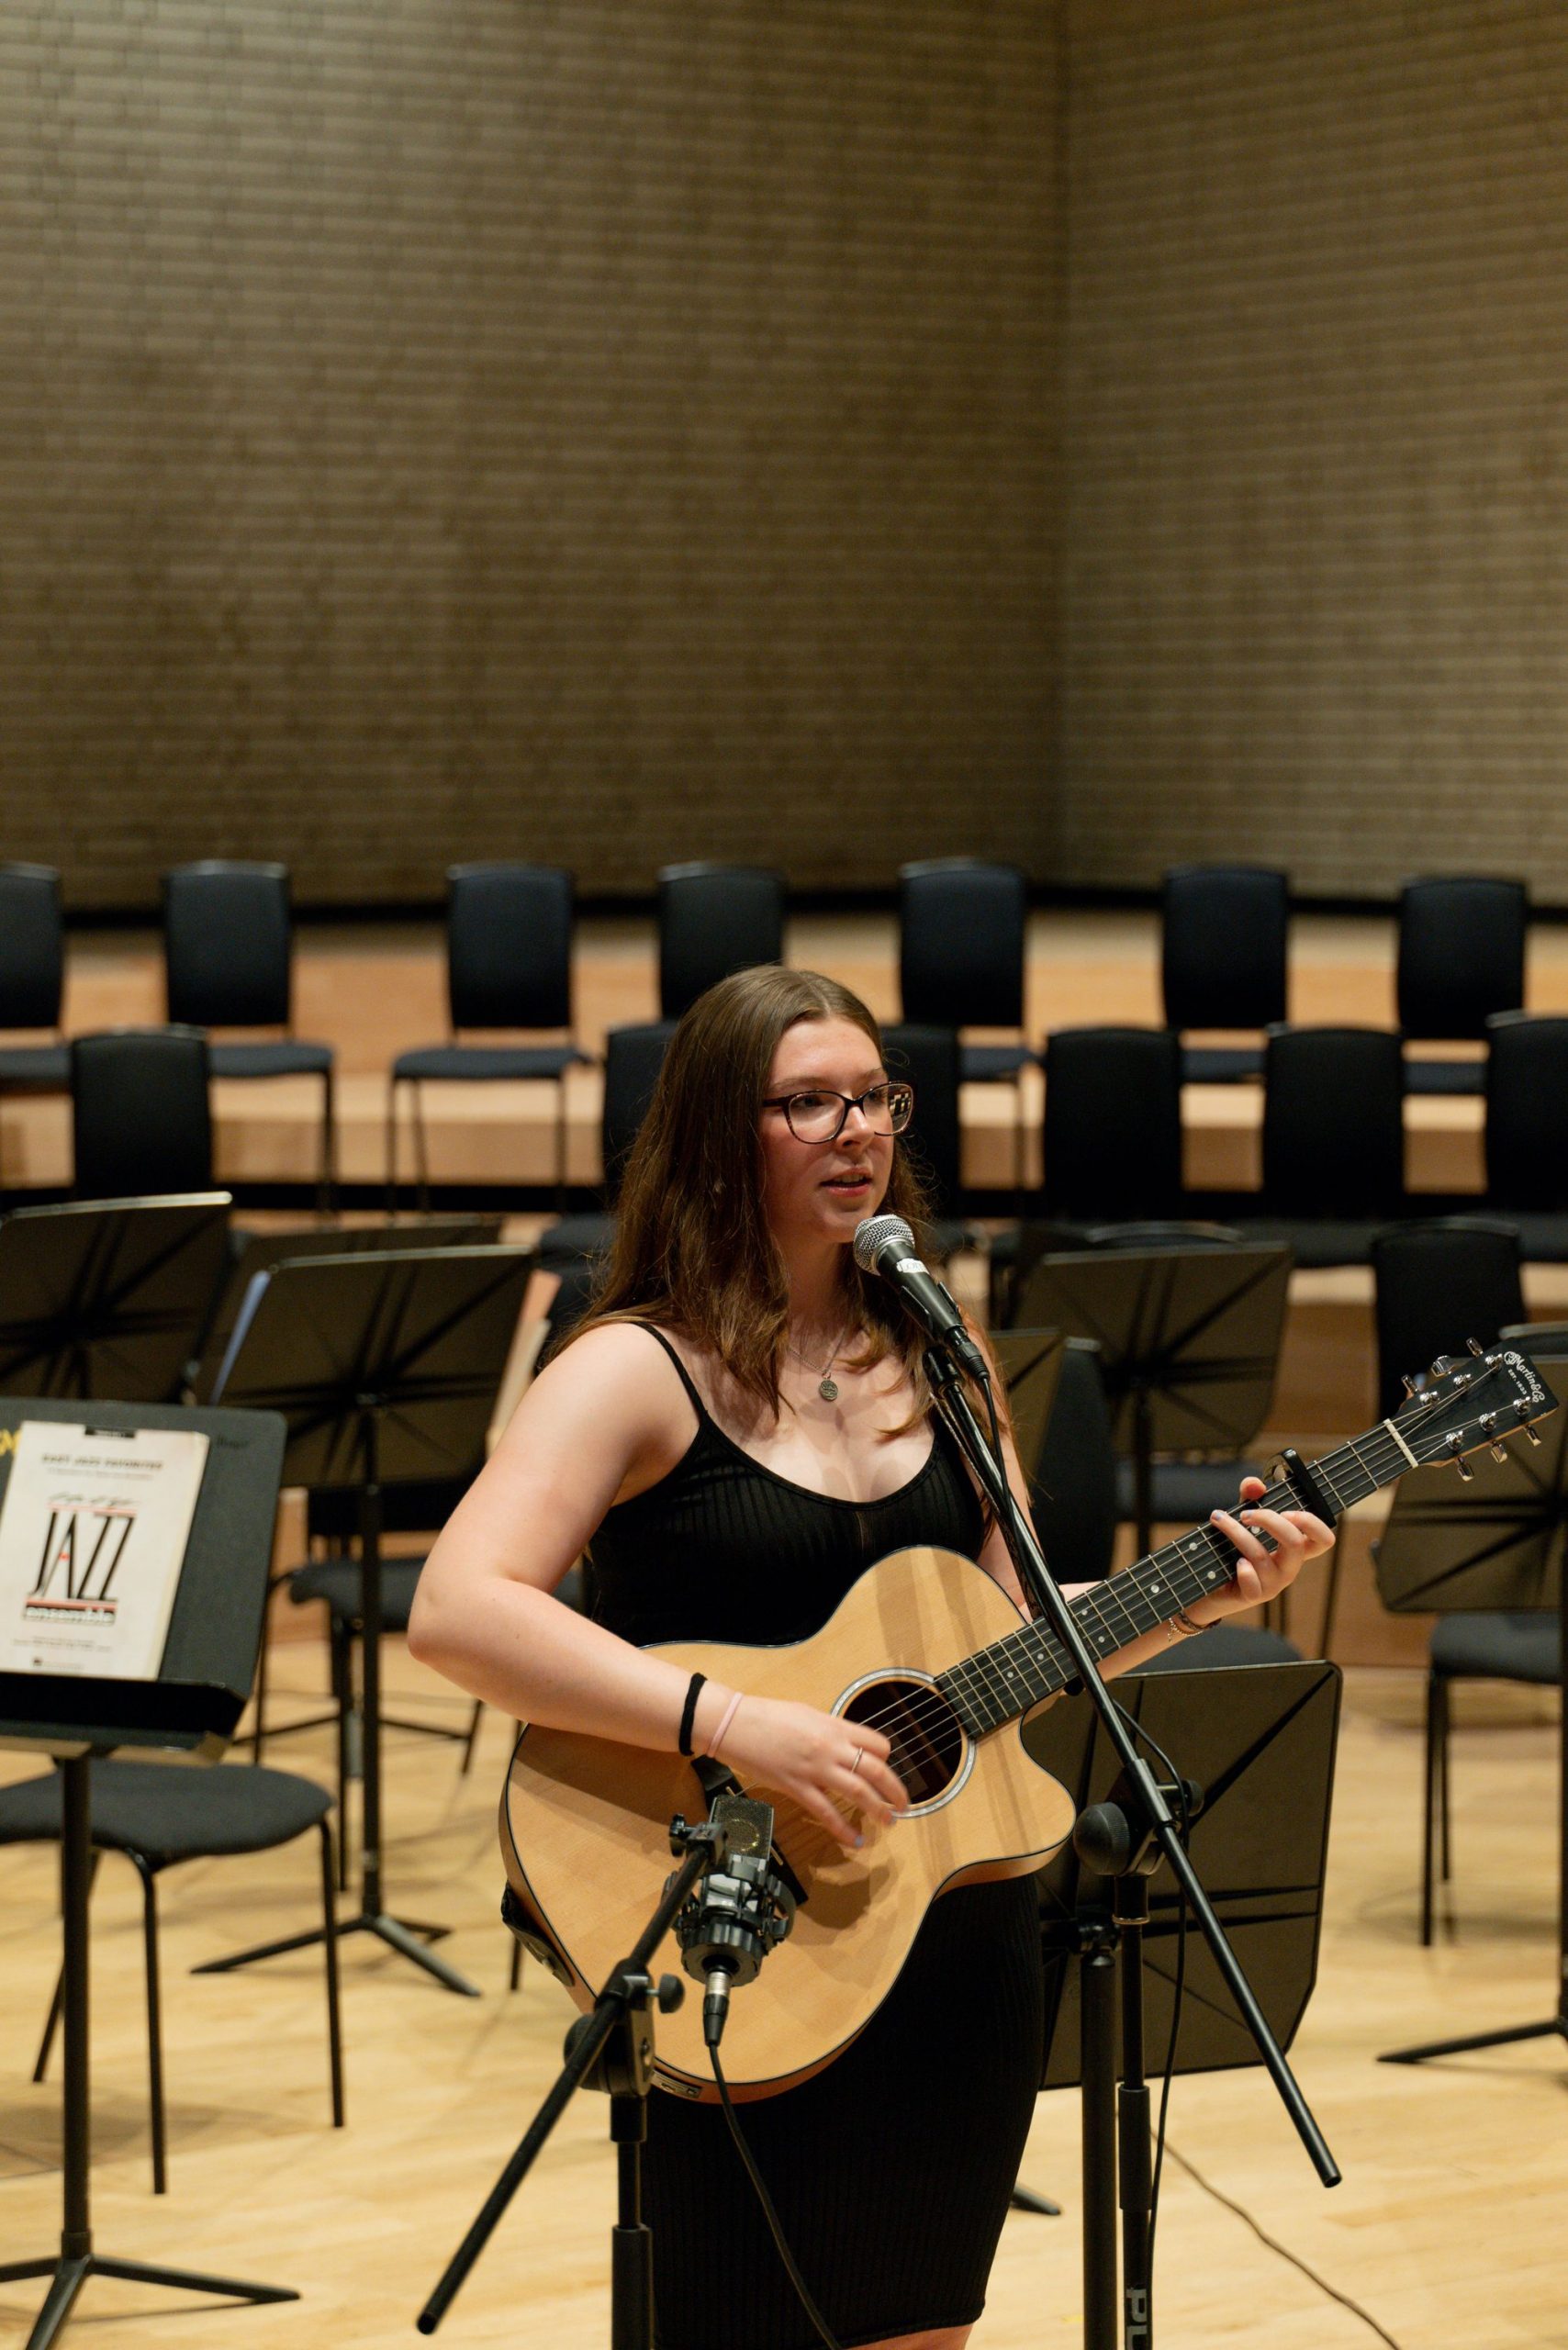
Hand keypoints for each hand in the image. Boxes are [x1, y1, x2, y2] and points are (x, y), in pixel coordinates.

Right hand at [713, 1694, 908, 1851]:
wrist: (736, 1725)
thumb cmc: (769, 1716)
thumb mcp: (808, 1715)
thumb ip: (830, 1732)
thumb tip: (844, 1746)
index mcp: (834, 1726)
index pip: (876, 1743)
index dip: (887, 1759)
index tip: (886, 1770)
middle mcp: (830, 1747)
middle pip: (875, 1769)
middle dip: (895, 1790)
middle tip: (904, 1804)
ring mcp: (815, 1768)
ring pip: (858, 1791)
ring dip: (878, 1809)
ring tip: (888, 1821)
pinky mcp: (797, 1787)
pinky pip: (827, 1812)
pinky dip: (844, 1828)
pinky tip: (855, 1840)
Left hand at [1201, 1475, 1334, 1620]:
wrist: (1211, 1588)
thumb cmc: (1233, 1551)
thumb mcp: (1244, 1520)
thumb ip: (1250, 1497)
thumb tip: (1255, 1484)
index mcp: (1294, 1550)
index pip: (1323, 1540)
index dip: (1312, 1523)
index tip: (1287, 1511)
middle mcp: (1288, 1568)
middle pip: (1296, 1543)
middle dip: (1269, 1520)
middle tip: (1246, 1513)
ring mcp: (1273, 1584)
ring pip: (1261, 1555)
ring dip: (1237, 1532)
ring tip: (1219, 1519)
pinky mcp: (1253, 1595)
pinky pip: (1253, 1582)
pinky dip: (1243, 1569)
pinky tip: (1234, 1562)